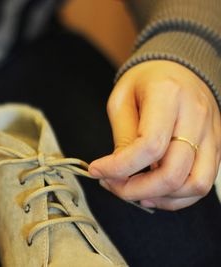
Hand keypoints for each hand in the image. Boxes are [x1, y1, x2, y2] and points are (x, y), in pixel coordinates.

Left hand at [88, 60, 220, 209]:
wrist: (177, 68)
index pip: (150, 145)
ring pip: (194, 184)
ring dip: (159, 197)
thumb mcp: (121, 99)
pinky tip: (153, 192)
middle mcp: (196, 115)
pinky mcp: (216, 146)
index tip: (96, 170)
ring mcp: (211, 133)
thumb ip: (123, 135)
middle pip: (173, 172)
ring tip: (132, 190)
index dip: (119, 167)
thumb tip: (118, 172)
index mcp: (168, 95)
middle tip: (112, 185)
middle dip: (136, 189)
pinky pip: (202, 183)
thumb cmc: (145, 81)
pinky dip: (176, 197)